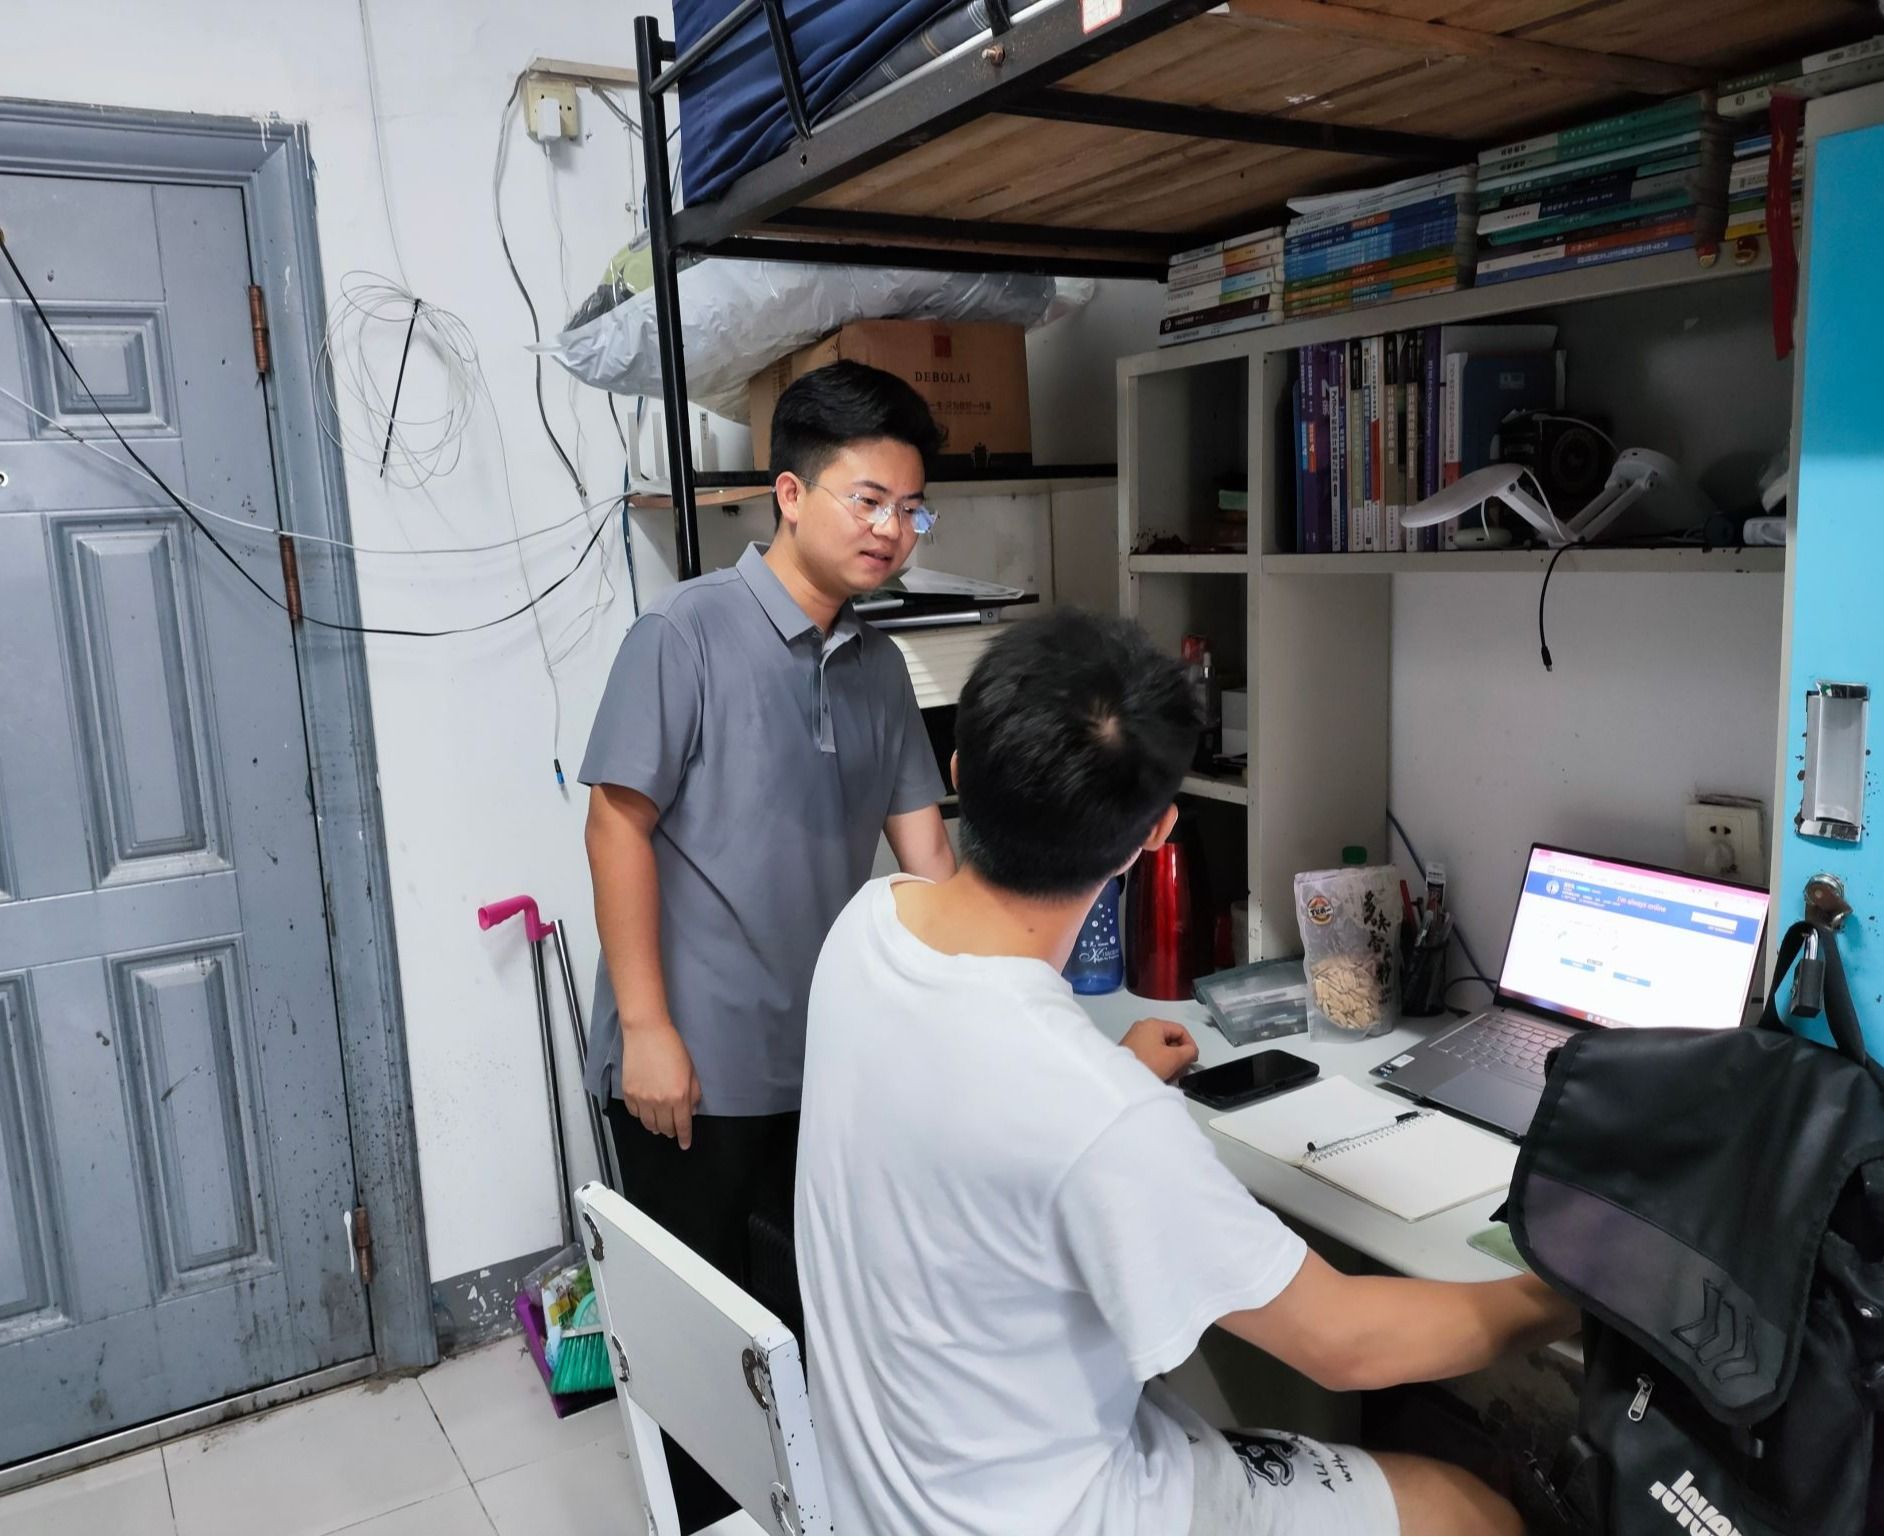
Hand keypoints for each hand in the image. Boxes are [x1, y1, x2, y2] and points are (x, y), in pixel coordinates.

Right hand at [621, 1018, 701, 1148]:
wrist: (646, 1033)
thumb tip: (692, 1111)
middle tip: (673, 1130)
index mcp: (679, 1097)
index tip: (685, 1144)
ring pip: (649, 1124)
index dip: (684, 1137)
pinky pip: (635, 1114)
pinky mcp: (628, 1093)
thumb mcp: (691, 1070)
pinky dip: (642, 1116)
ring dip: (656, 1127)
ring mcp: (642, 1099)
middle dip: (671, 1132)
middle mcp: (660, 1102)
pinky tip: (646, 1110)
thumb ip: (694, 1093)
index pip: (682, 1125)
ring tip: (659, 1124)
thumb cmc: (673, 1048)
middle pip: (665, 1128)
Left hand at [1122, 1018, 1198, 1081]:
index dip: (1190, 1044)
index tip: (1193, 1057)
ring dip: (1169, 1060)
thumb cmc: (1142, 1065)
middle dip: (1179, 1054)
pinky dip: (1158, 1062)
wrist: (1122, 1079)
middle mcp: (1142, 1028)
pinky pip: (1151, 1053)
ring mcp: (1135, 1038)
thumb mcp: (1173, 1058)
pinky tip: (1159, 1073)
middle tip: (1181, 1067)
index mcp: (1153, 1024)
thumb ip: (1189, 1052)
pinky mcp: (1131, 1050)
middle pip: (1170, 1038)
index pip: (1180, 1030)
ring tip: (1169, 1073)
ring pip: (1161, 1047)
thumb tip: (1192, 1051)